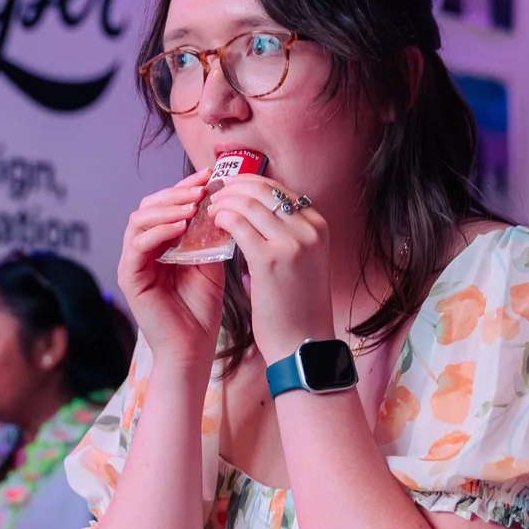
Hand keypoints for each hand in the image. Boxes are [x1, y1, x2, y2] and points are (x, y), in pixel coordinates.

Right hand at [115, 172, 226, 368]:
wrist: (193, 349)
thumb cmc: (202, 311)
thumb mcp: (211, 264)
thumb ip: (209, 236)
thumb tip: (221, 201)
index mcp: (161, 245)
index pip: (167, 206)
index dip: (185, 187)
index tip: (210, 176)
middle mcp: (143, 250)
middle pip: (149, 206)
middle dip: (176, 193)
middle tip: (201, 187)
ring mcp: (133, 263)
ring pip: (140, 220)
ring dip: (167, 207)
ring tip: (193, 204)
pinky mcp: (129, 277)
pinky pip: (137, 245)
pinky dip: (158, 231)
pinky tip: (181, 226)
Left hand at [207, 177, 334, 362]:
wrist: (303, 344)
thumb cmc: (297, 307)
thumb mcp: (303, 261)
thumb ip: (284, 235)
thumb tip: (252, 215)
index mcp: (318, 226)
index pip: (278, 189)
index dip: (249, 183)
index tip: (229, 188)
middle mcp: (309, 229)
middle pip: (263, 190)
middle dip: (233, 187)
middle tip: (213, 194)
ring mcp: (292, 242)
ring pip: (248, 203)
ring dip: (223, 202)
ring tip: (209, 211)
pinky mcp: (269, 259)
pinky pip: (237, 225)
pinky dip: (221, 219)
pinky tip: (212, 225)